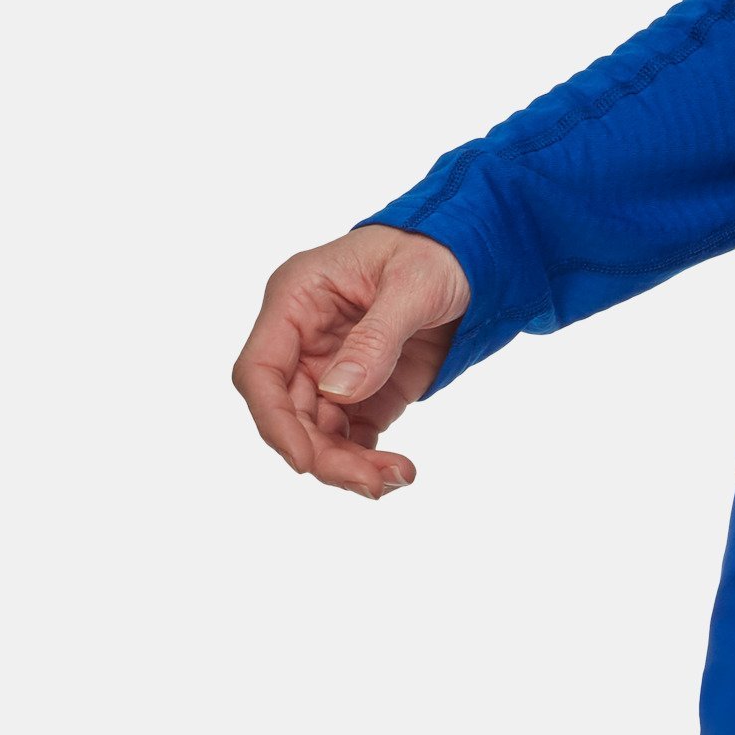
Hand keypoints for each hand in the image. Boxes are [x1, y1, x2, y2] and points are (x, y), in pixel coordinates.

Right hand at [229, 225, 471, 498]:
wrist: (474, 257)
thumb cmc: (435, 253)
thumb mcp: (413, 285)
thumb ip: (375, 339)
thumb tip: (337, 392)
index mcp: (297, 300)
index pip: (261, 370)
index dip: (274, 420)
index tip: (304, 461)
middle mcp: (304, 339)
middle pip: (289, 413)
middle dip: (323, 454)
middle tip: (372, 482)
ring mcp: (333, 368)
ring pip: (318, 433)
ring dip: (348, 464)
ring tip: (398, 476)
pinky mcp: (365, 391)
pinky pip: (351, 436)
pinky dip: (367, 460)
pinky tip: (398, 470)